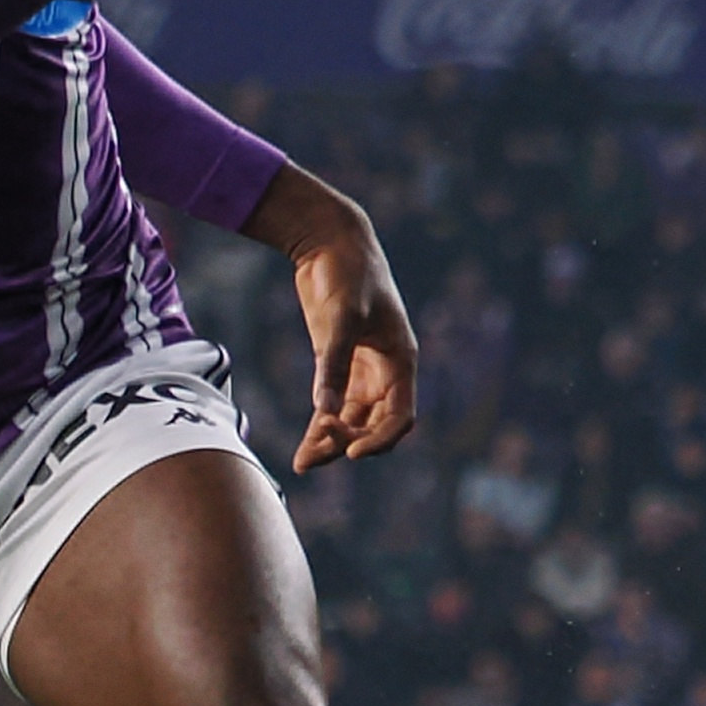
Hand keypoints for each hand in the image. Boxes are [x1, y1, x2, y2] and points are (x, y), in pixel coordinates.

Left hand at [246, 166, 417, 472]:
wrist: (330, 242)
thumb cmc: (346, 273)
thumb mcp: (340, 318)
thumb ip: (332, 364)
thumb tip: (325, 411)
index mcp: (400, 360)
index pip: (401, 415)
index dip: (380, 439)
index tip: (352, 452)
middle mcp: (385, 370)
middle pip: (374, 424)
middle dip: (349, 443)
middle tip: (313, 454)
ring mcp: (361, 368)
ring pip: (353, 419)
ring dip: (332, 442)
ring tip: (304, 464)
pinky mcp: (336, 362)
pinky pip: (334, 404)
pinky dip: (321, 425)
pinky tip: (305, 448)